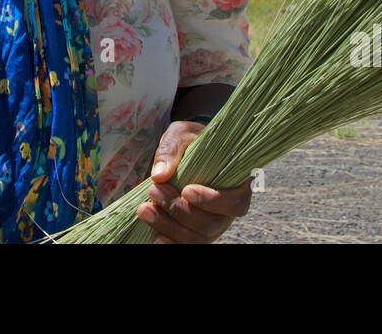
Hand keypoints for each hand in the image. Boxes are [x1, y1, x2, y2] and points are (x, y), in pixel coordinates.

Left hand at [136, 120, 252, 243]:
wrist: (183, 155)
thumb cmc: (189, 143)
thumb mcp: (182, 135)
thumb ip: (173, 149)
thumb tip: (160, 174)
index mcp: (236, 184)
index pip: (236, 203)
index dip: (213, 202)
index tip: (186, 190)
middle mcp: (227, 211)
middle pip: (211, 224)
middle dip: (179, 210)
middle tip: (154, 190)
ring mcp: (212, 225)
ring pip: (196, 238)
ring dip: (168, 226)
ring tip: (144, 209)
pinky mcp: (195, 234)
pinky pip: (187, 247)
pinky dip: (170, 245)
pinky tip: (154, 238)